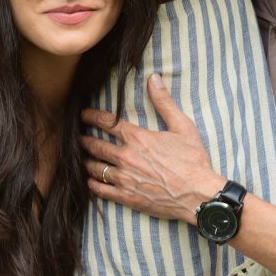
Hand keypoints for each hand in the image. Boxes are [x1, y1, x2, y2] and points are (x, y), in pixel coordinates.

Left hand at [80, 74, 224, 223]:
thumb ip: (164, 102)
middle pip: (95, 145)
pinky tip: (89, 181)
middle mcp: (126, 157)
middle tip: (78, 136)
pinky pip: (100, 190)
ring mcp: (124, 179)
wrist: (198, 195)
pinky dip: (91, 184)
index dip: (91, 117)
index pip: (106, 123)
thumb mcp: (182, 126)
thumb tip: (154, 78)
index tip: (83, 114)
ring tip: (81, 158)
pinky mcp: (126, 197)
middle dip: (84, 140)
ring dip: (85, 161)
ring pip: (94, 168)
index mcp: (138, 138)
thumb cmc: (192, 160)